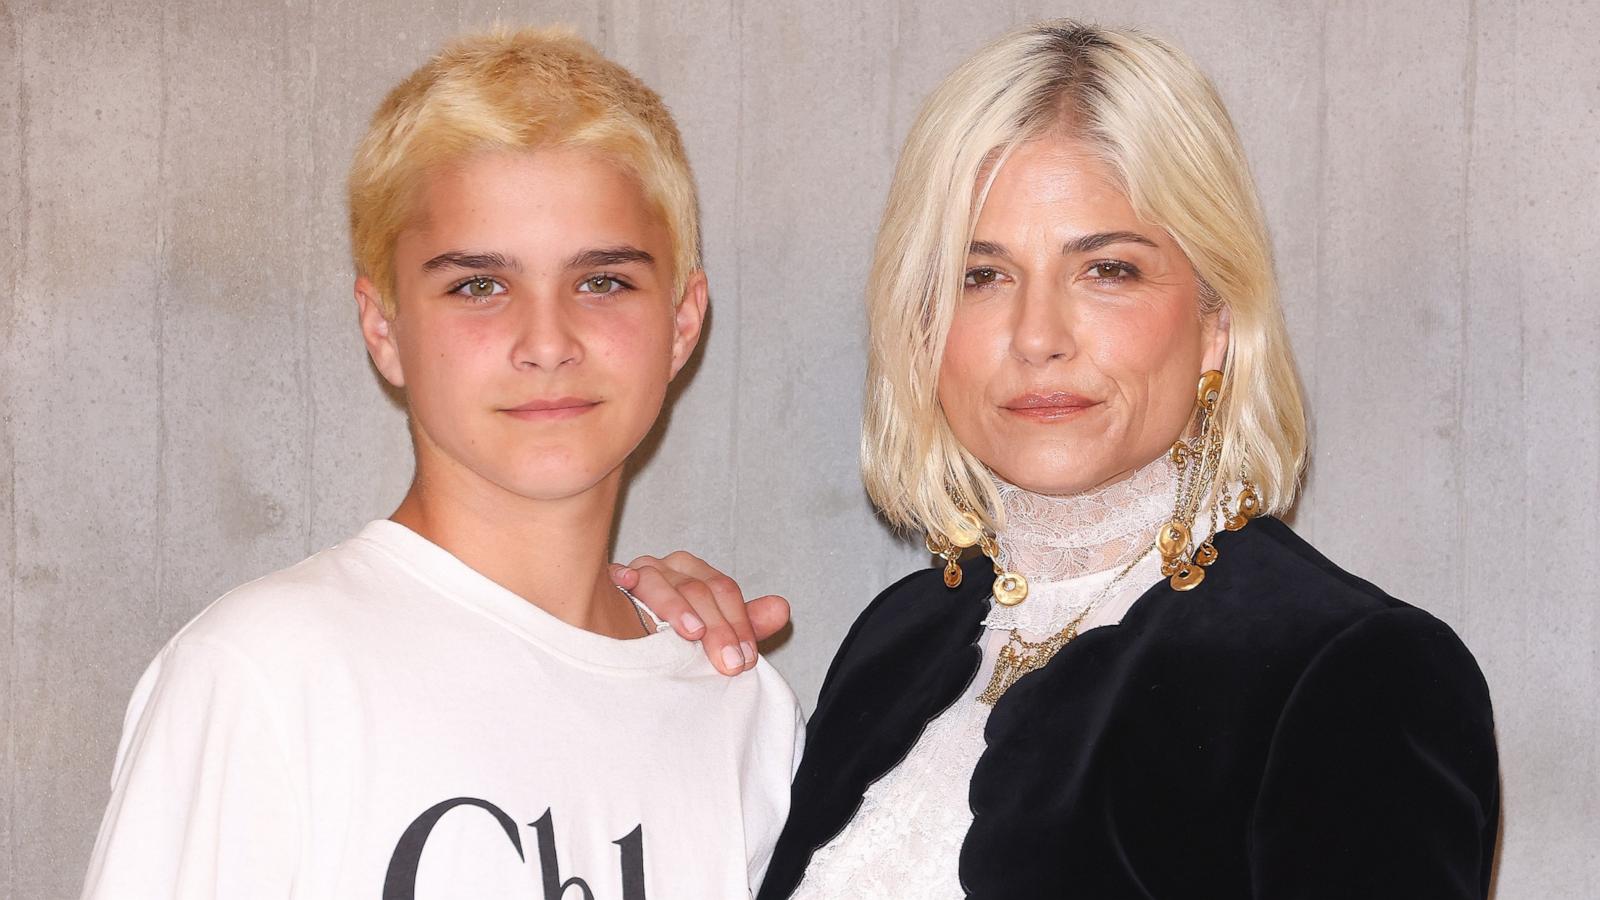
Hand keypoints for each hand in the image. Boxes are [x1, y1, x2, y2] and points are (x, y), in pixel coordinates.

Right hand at [609, 552, 789, 675]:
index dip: (739, 623)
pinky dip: (622, 577)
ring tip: (692, 632)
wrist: (626, 639)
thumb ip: (746, 623)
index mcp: (696, 573)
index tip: (746, 659)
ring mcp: (638, 574)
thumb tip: (782, 608)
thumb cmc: (675, 636)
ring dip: (676, 606)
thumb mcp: (715, 633)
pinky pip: (615, 576)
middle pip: (697, 589)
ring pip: (660, 581)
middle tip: (729, 663)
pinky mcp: (609, 584)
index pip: (724, 590)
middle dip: (718, 628)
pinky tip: (626, 583)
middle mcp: (669, 568)